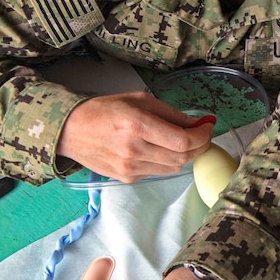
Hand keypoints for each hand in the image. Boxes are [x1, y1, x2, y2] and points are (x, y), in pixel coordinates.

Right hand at [57, 92, 216, 181]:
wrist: (70, 131)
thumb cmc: (104, 110)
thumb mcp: (140, 101)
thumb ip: (171, 114)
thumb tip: (199, 123)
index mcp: (138, 126)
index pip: (183, 141)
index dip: (203, 136)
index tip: (209, 126)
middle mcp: (134, 150)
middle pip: (182, 157)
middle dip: (200, 146)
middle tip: (203, 134)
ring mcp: (130, 168)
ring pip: (173, 168)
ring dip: (186, 155)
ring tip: (186, 141)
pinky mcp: (126, 178)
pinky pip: (158, 172)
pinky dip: (168, 161)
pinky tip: (164, 149)